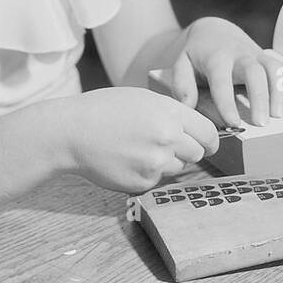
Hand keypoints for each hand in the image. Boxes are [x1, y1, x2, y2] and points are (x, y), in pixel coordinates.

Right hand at [65, 87, 219, 193]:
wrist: (73, 132)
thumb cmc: (105, 110)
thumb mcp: (143, 99)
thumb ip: (171, 113)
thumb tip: (194, 130)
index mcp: (169, 112)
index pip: (208, 133)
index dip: (209, 140)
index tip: (207, 144)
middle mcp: (168, 137)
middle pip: (197, 153)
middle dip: (186, 150)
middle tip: (164, 144)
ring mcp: (156, 163)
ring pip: (177, 167)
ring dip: (166, 162)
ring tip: (138, 148)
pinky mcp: (143, 182)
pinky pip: (157, 179)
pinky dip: (147, 173)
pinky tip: (127, 159)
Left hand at [167, 17, 282, 127]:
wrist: (214, 32)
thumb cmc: (197, 55)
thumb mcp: (182, 64)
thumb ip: (182, 84)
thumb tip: (187, 106)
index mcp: (216, 57)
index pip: (222, 79)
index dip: (227, 101)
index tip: (233, 122)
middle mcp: (240, 54)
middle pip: (254, 71)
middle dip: (259, 97)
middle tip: (261, 123)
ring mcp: (257, 55)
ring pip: (274, 68)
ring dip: (279, 91)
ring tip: (279, 115)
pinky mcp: (268, 60)